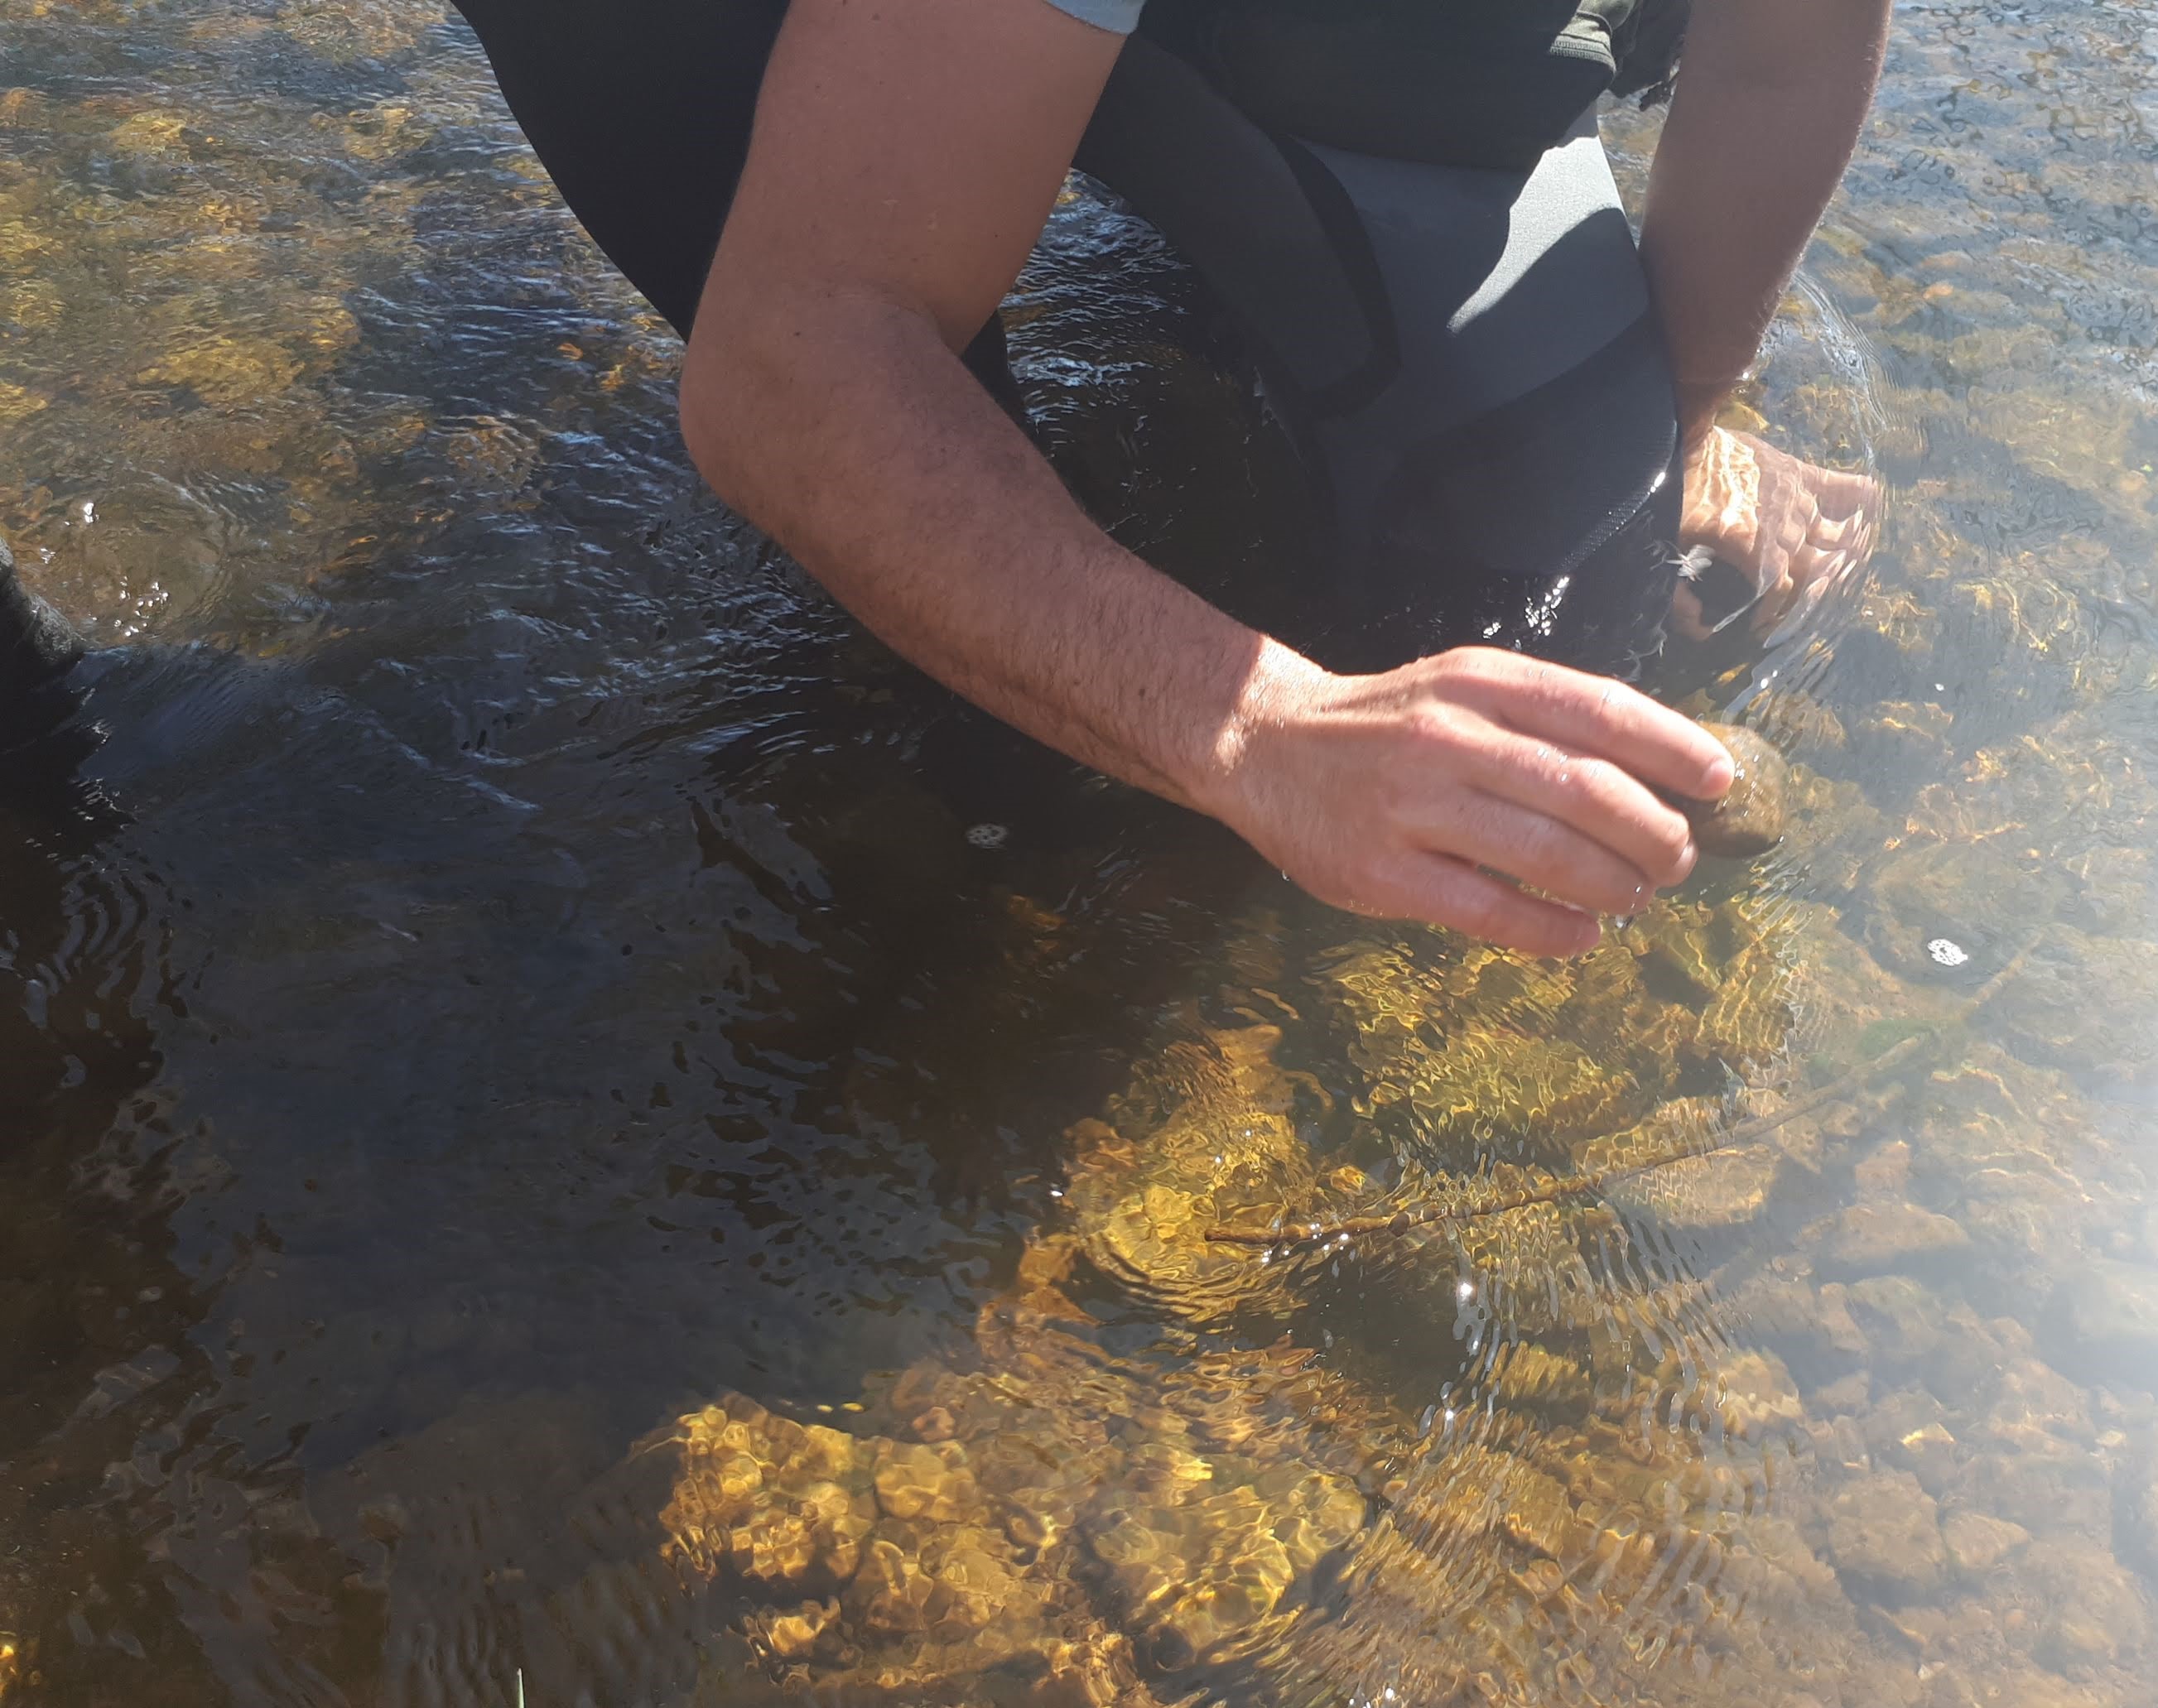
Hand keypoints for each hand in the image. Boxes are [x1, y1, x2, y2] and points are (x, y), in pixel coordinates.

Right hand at [1213, 648, 1734, 957]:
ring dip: (1614, 884)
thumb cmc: (1386, 724)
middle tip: (1678, 858)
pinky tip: (1582, 936)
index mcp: (1479, 681)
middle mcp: (1449, 736)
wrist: (1264, 747)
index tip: (1721, 780)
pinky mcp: (1383, 874)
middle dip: (1654, 832)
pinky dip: (1551, 930)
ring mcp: (1412, 807)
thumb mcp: (1460, 687)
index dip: (1673, 748)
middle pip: (1587, 790)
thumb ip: (1541, 718)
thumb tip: (1657, 770)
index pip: (1601, 710)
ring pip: (1547, 853)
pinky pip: (1489, 910)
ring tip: (1637, 896)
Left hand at [1675, 425, 1878, 640]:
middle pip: (1816, 569)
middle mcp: (1785, 529)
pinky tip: (1875, 504)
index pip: (1781, 592)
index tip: (1761, 626)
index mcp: (1755, 551)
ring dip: (1843, 556)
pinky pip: (1840, 486)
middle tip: (1804, 603)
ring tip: (1846, 571)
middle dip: (1814, 591)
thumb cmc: (1674, 500)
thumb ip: (1680, 599)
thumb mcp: (1672, 552)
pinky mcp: (1797, 474)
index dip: (1773, 613)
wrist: (1682, 443)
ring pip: (1834, 537)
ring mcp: (1796, 501)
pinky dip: (1859, 496)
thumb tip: (1701, 632)